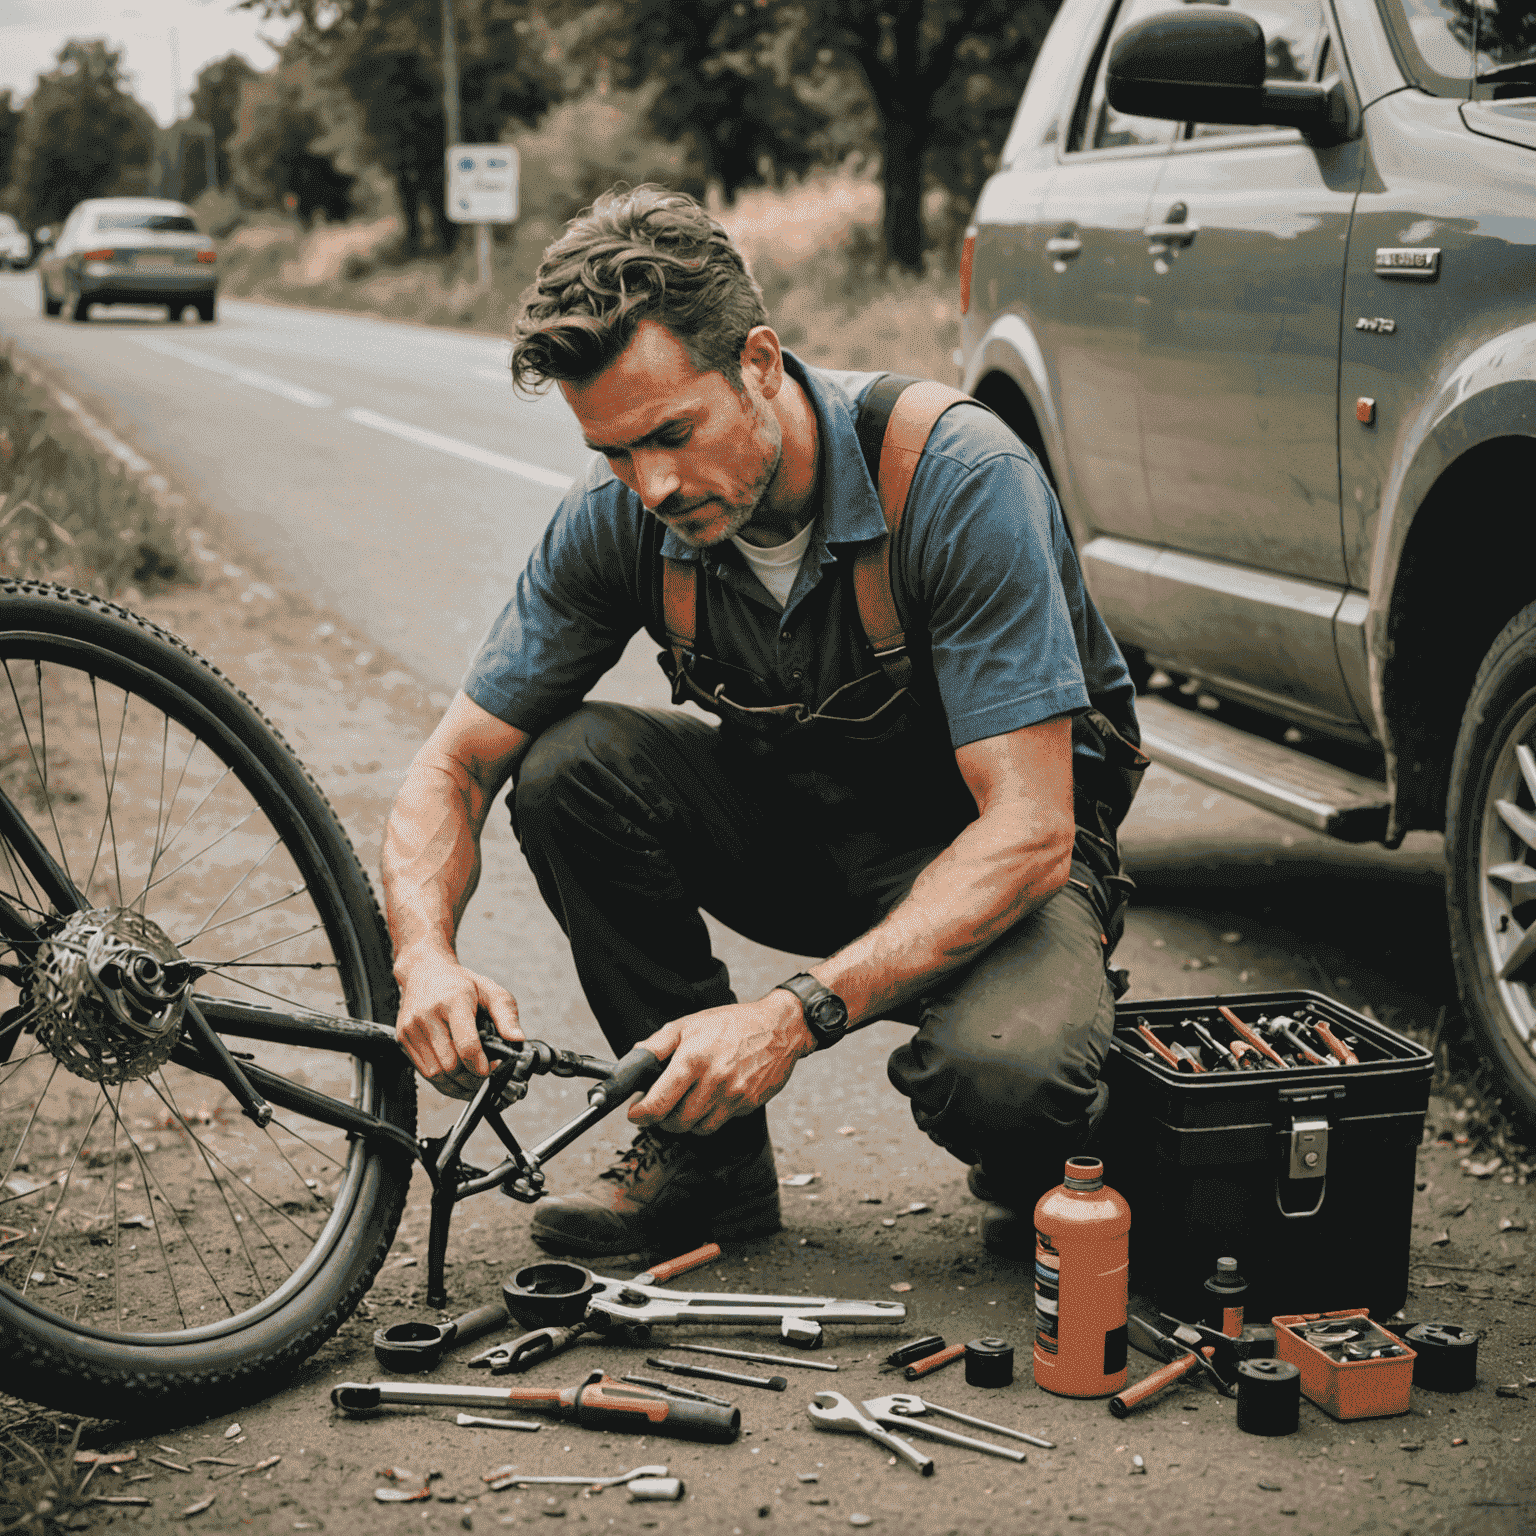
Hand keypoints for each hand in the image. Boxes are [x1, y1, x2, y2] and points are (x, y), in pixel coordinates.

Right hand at [395, 949, 521, 1098]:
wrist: (424, 971)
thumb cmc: (460, 983)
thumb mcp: (490, 990)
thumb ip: (506, 1015)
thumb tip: (517, 1040)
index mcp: (452, 1001)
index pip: (467, 1045)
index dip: (481, 1065)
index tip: (492, 1069)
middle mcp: (427, 1015)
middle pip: (450, 1065)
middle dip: (471, 1079)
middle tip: (486, 1078)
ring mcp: (411, 1028)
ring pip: (435, 1074)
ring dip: (457, 1085)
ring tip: (473, 1082)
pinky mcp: (402, 1039)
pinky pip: (423, 1072)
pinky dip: (442, 1081)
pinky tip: (456, 1078)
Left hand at [629, 991, 815, 1135]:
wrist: (778, 1028)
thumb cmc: (732, 1024)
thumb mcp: (688, 1024)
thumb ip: (656, 1045)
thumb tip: (634, 1063)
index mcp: (693, 1059)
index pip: (658, 1103)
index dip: (641, 1114)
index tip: (635, 1113)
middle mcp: (713, 1081)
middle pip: (676, 1123)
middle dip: (661, 1120)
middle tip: (659, 1109)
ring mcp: (732, 1096)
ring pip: (697, 1128)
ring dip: (684, 1121)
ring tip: (684, 1102)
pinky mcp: (747, 1105)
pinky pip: (719, 1122)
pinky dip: (707, 1118)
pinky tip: (709, 1099)